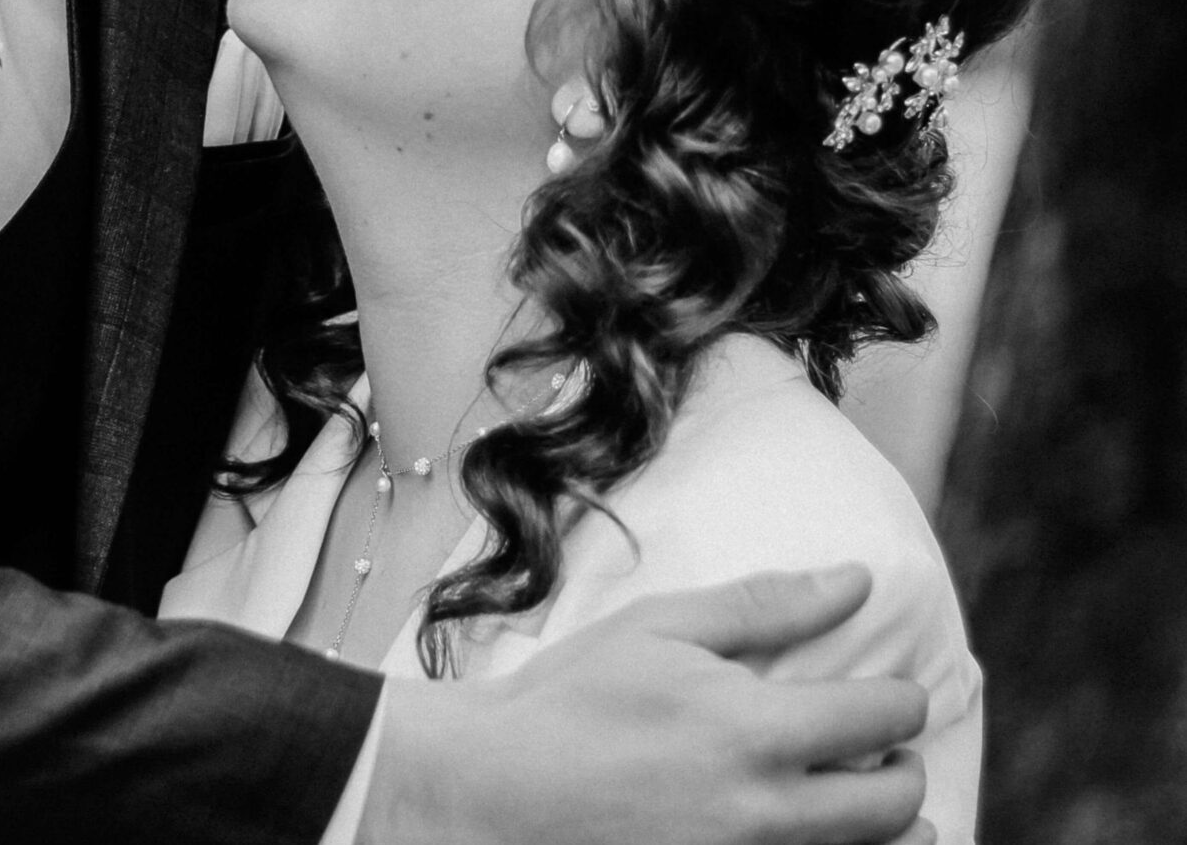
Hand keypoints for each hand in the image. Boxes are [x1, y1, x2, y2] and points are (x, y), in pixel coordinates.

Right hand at [358, 564, 930, 844]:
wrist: (497, 790)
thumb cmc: (574, 697)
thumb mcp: (662, 627)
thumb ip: (764, 606)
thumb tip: (854, 581)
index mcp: (753, 730)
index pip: (881, 719)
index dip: (904, 700)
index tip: (893, 693)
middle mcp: (764, 812)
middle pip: (898, 807)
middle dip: (906, 770)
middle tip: (883, 750)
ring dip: (888, 832)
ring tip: (861, 801)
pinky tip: (807, 828)